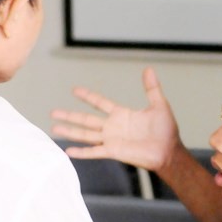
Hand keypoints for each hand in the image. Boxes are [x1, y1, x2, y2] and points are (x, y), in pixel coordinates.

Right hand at [51, 67, 182, 171]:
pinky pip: (94, 151)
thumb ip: (151, 88)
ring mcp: (111, 140)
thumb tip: (148, 68)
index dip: (87, 96)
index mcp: (121, 115)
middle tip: (53, 112)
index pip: (100, 103)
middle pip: (86, 119)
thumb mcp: (159, 105)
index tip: (74, 90)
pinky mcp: (113, 151)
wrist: (168, 150)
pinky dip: (81, 152)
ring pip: (85, 134)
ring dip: (70, 131)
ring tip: (54, 128)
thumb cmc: (166, 130)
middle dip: (70, 115)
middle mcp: (113, 127)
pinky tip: (67, 151)